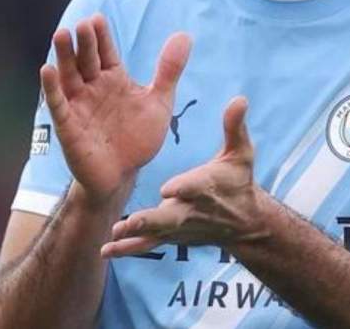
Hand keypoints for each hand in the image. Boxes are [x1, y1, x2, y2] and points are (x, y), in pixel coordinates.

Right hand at [41, 14, 191, 206]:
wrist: (123, 176)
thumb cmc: (138, 138)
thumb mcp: (159, 102)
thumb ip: (168, 70)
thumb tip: (184, 35)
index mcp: (113, 79)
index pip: (106, 52)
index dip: (101, 36)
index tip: (97, 18)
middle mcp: (92, 88)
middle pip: (86, 60)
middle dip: (84, 42)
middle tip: (82, 24)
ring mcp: (78, 105)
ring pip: (69, 76)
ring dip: (64, 56)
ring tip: (61, 34)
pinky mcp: (68, 126)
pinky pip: (58, 104)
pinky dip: (51, 88)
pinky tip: (47, 70)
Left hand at [100, 97, 269, 256]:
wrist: (244, 224)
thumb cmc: (238, 182)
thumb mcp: (241, 154)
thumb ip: (235, 127)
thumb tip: (239, 98)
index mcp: (207, 187)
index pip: (194, 187)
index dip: (183, 188)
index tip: (169, 189)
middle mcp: (191, 210)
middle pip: (172, 216)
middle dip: (152, 220)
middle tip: (131, 221)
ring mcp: (179, 227)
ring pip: (156, 232)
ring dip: (135, 235)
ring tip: (114, 235)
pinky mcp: (170, 237)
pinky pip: (147, 244)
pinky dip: (128, 248)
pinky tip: (105, 251)